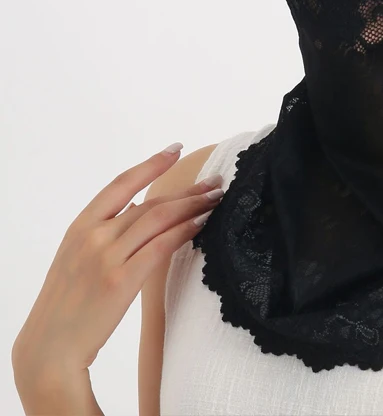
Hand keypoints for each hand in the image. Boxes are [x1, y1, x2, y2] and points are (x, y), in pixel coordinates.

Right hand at [12, 142, 224, 385]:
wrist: (50, 348)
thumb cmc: (66, 305)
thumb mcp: (77, 258)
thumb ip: (104, 233)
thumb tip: (142, 210)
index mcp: (80, 226)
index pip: (121, 184)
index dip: (151, 164)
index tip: (175, 149)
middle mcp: (93, 235)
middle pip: (149, 202)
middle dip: (186, 190)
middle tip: (214, 181)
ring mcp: (106, 257)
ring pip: (159, 218)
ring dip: (192, 205)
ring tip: (216, 198)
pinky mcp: (120, 280)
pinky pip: (161, 245)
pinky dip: (185, 230)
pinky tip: (202, 223)